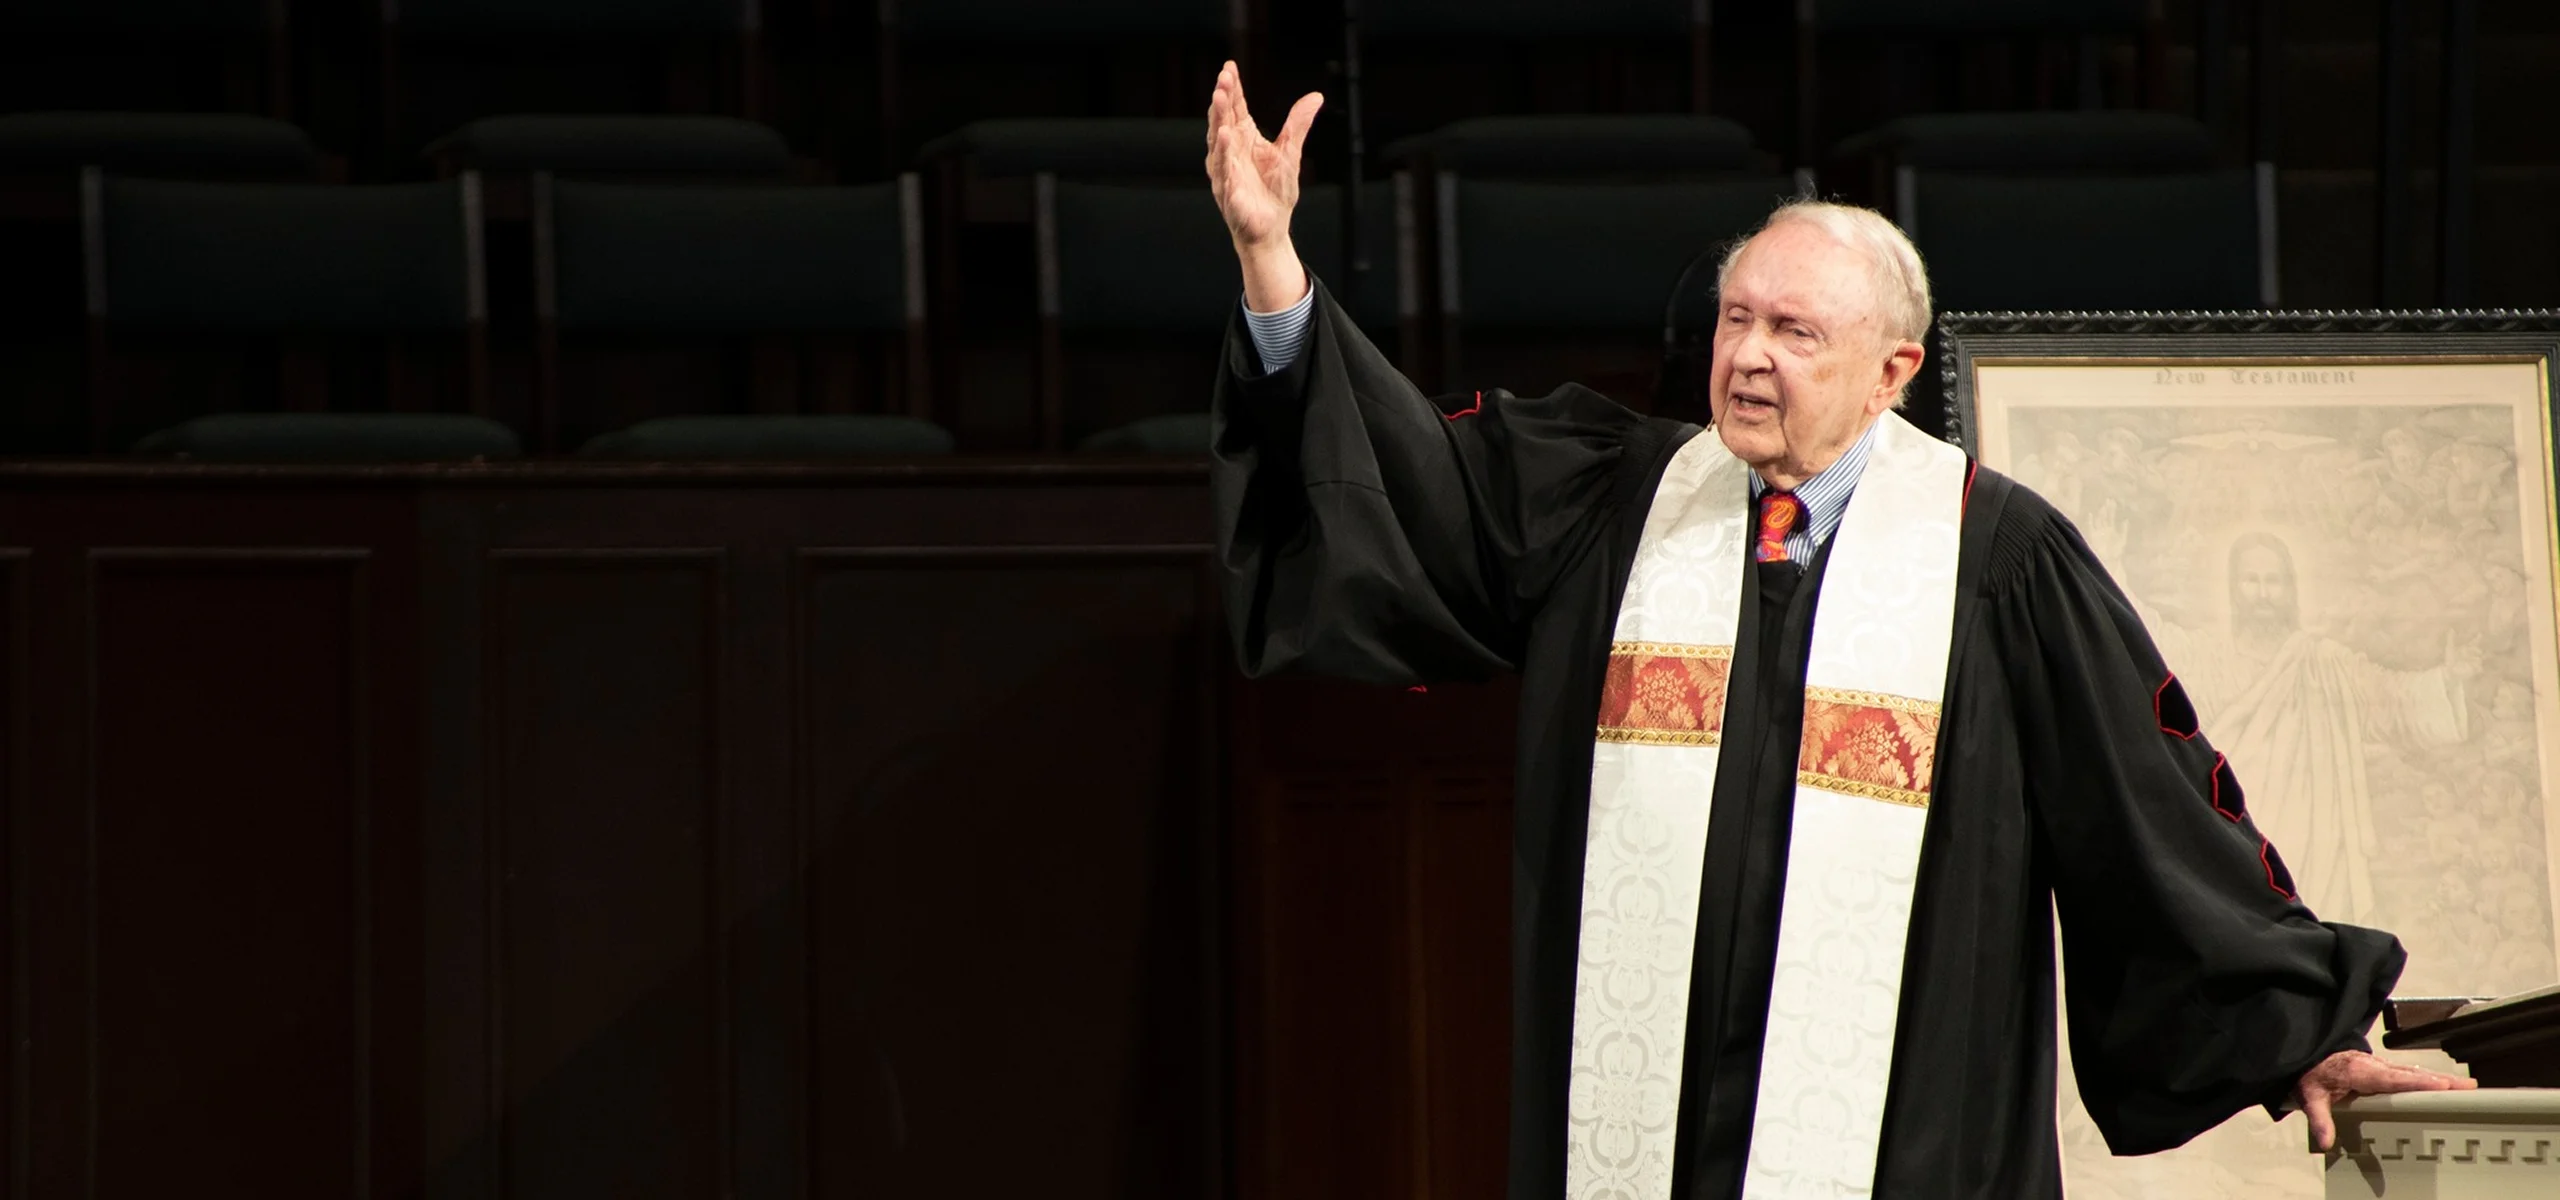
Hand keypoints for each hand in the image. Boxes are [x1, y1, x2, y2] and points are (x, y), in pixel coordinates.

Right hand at [1204, 60, 1320, 250]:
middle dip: (1222, 99)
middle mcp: (1229, 152)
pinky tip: (1225, 137)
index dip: (1233, 88)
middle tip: (1223, 78)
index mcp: (1243, 140)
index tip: (1230, 67)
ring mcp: (1226, 172)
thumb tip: (1315, 97)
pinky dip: (1224, 155)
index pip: (1235, 109)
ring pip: (1218, 143)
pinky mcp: (1228, 193)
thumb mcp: (1290, 153)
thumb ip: (1298, 125)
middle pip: (1223, 120)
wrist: (1270, 230)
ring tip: (1219, 99)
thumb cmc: (1275, 193)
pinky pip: (1224, 172)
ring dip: (1218, 120)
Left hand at [2293, 1050, 2474, 1150]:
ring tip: (2468, 1086)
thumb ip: (2319, 1119)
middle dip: (2440, 1080)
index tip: (2440, 1086)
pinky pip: (2410, 1074)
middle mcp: (2375, 1067)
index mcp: (2360, 1072)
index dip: (2416, 1082)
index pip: (2392, 1079)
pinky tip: (2446, 1085)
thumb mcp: (2310, 1097)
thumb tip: (2326, 1142)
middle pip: (2412, 1074)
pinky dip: (2429, 1079)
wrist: (2309, 1057)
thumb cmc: (2313, 1076)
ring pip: (2415, 1073)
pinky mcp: (2384, 1070)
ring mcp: (2381, 1067)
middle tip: (2469, 1087)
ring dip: (2440, 1079)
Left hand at [2444, 630, 2483, 681]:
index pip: (2474, 642)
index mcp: (2467, 648)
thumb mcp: (2450, 648)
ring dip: (2486, 656)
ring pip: (2483, 656)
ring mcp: (2476, 661)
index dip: (2478, 638)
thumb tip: (2451, 629)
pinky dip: (2481, 665)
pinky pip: (2481, 666)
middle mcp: (2473, 654)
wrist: (2450, 672)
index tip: (2481, 633)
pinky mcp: (2478, 668)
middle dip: (2481, 649)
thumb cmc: (2450, 659)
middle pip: (2480, 650)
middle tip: (2484, 647)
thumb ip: (2451, 638)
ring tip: (2489, 654)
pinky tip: (2482, 664)